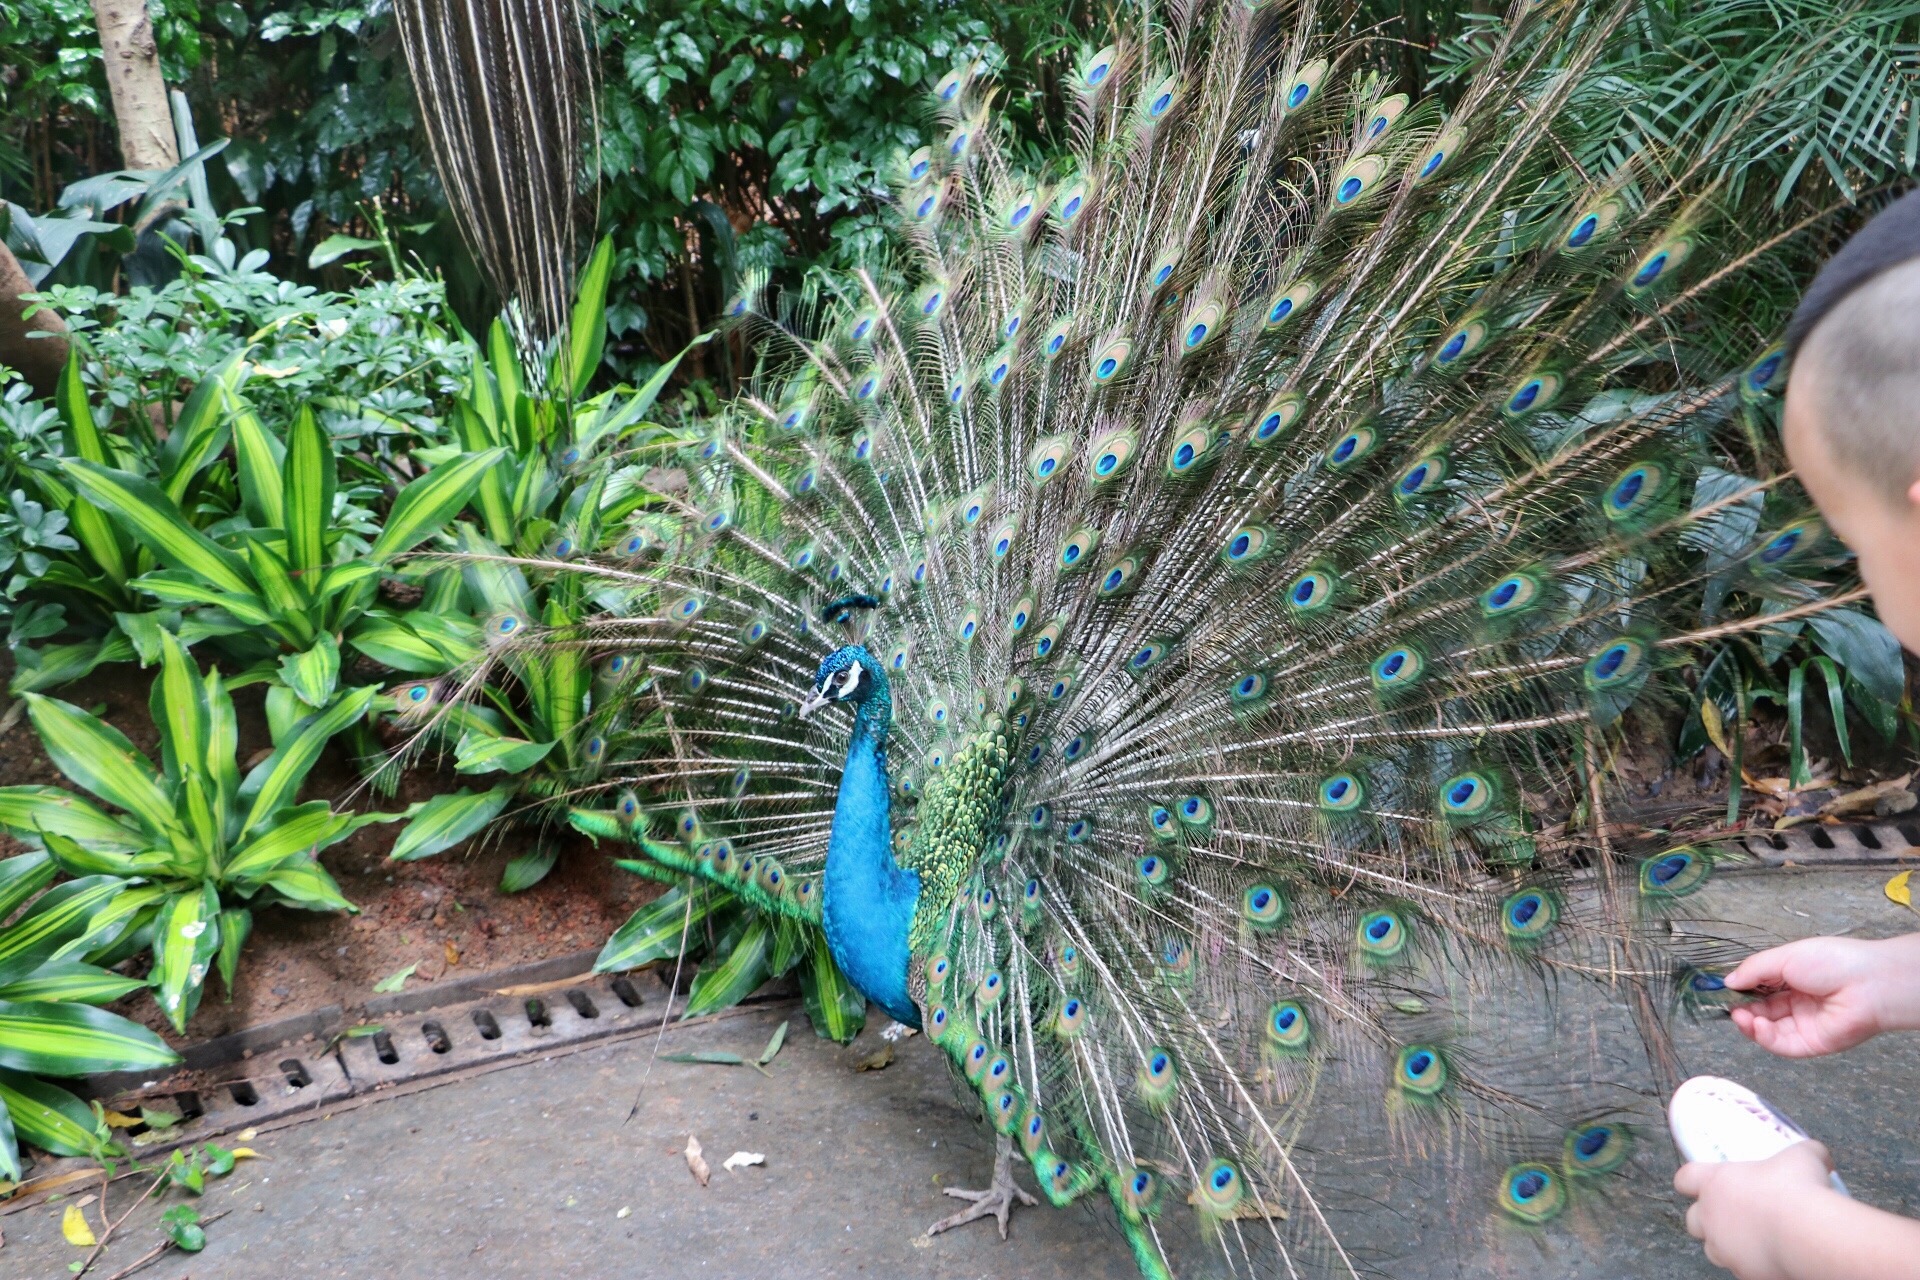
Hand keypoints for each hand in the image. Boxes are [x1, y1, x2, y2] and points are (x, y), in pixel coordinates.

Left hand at [1675, 1142, 1838, 1279]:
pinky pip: (1741, 1269)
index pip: (1685, 1178)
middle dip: (1708, 1218)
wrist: (1809, 1237)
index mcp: (1716, 1183)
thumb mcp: (1804, 1157)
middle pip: (1693, 1219)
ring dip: (1727, 1244)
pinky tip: (1772, 1256)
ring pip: (1713, 1249)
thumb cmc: (1798, 1191)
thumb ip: (1805, 1152)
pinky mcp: (1744, 1273)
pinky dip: (1752, 1263)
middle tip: (1734, 1214)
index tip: (1703, 1181)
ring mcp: (1725, 1249)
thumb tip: (1818, 1155)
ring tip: (1755, 1239)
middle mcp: (1711, 1217)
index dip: (1692, 1180)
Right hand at [1724, 935, 1919, 1057]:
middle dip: (1741, 1009)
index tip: (1722, 991)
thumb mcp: (1785, 957)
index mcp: (1793, 979)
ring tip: (1740, 1016)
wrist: (1868, 984)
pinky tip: (1757, 1025)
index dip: (1741, 990)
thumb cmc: (1832, 962)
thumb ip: (1754, 970)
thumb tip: (1728, 981)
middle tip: (1727, 1006)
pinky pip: (1782, 1045)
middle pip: (1761, 1011)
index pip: (1760, 989)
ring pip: (1768, 1031)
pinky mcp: (1811, 1043)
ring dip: (1750, 1025)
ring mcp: (1804, 1024)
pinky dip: (1765, 1038)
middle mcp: (1798, 1003)